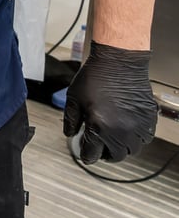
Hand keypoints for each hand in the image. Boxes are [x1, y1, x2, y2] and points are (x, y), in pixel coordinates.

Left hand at [63, 41, 157, 163]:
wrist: (119, 62)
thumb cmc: (96, 76)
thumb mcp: (73, 98)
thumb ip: (70, 120)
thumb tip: (70, 134)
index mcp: (99, 126)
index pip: (92, 154)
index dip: (85, 154)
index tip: (84, 152)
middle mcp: (121, 130)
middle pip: (115, 156)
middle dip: (104, 153)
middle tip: (99, 147)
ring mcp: (137, 126)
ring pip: (132, 150)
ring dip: (121, 147)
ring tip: (113, 138)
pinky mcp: (148, 119)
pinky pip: (145, 138)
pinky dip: (136, 138)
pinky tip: (127, 129)